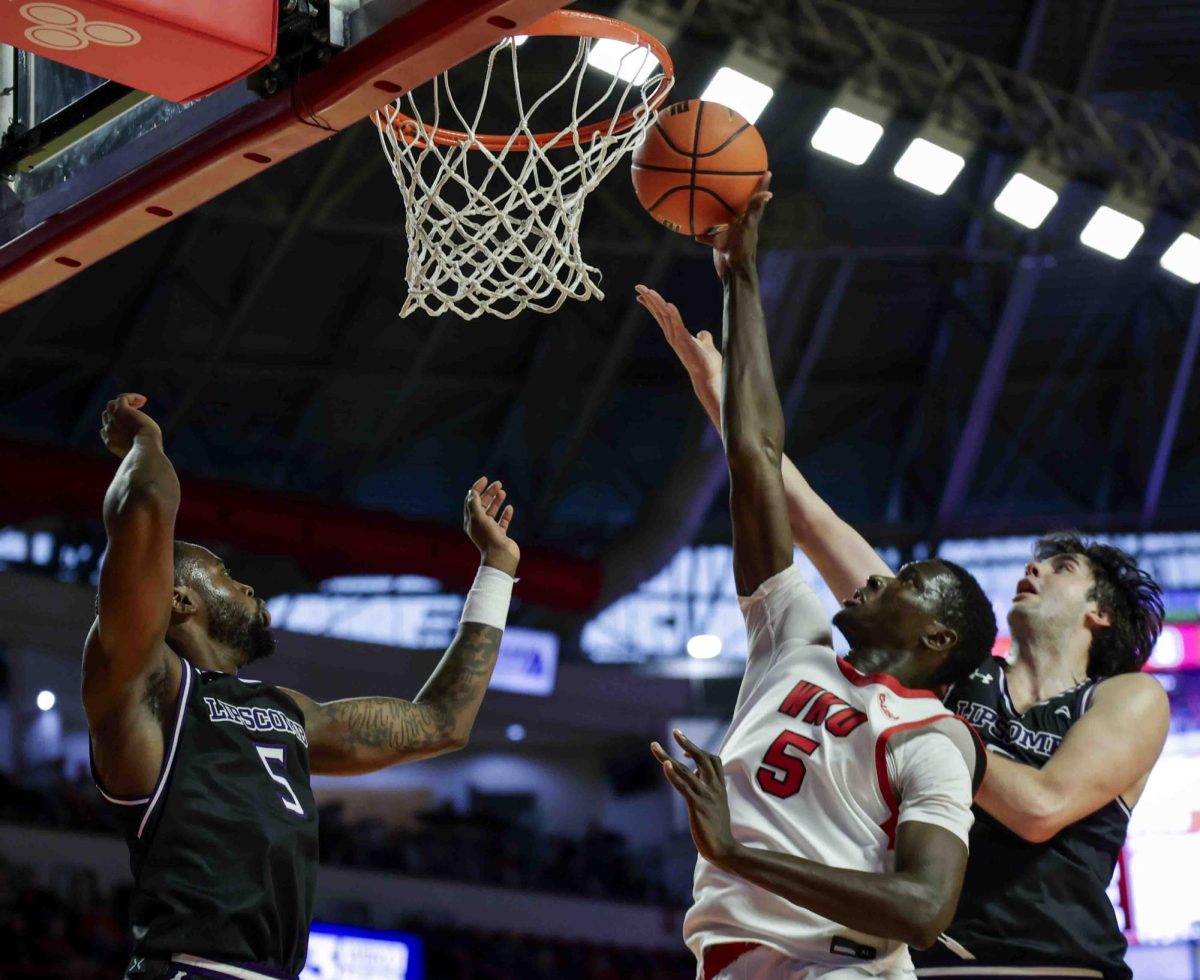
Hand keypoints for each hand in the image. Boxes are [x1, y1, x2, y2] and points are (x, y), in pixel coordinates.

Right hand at [100, 393, 161, 459]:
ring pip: (111, 404)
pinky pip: (122, 398)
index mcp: (111, 443)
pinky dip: (132, 397)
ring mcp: (113, 420)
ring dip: (124, 403)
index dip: (116, 424)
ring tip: (140, 404)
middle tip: (136, 413)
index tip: (131, 425)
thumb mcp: (140, 451)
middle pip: (107, 415)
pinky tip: (143, 400)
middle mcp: (108, 431)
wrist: (146, 450)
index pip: (105, 430)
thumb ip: (136, 446)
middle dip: (119, 413)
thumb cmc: (149, 453)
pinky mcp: (121, 411)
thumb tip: (145, 443)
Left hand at [463, 476, 518, 576]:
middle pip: (483, 504)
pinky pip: (502, 522)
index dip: (477, 488)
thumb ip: (475, 503)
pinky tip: (510, 507)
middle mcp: (479, 524)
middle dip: (489, 493)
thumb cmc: (488, 537)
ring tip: (503, 492)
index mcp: (471, 520)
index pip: (472, 500)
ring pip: (492, 512)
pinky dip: (506, 514)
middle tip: (498, 484)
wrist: (500, 556)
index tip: (485, 479)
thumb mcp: (478, 517)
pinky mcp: (500, 535)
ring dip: (497, 501)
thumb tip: (472, 492)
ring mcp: (490, 530)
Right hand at [635, 285, 722, 416]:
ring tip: (647, 291)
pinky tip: (668, 304)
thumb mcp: (705, 345)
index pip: (662, 316)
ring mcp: (677, 338)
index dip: (653, 304)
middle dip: (649, 299)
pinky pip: (677, 323)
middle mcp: (673, 335)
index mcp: (676, 334)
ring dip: (656, 302)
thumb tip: (703, 333)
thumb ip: (703, 338)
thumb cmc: (707, 364)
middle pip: (659, 313)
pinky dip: (672, 313)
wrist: (708, 377)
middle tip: (638, 287)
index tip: (643, 295)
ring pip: (664, 315)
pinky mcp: (684, 340)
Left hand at [651, 729, 737, 868]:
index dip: (698, 751)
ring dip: (667, 756)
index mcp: (719, 787)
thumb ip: (707, 788)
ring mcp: (706, 796)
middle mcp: (714, 788)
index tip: (683, 750)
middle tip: (674, 731)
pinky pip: (684, 786)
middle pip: (702, 758)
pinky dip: (673, 774)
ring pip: (686, 770)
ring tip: (654, 745)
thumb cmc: (718, 829)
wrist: (725, 850)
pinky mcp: (697, 806)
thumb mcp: (716, 804)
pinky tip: (665, 765)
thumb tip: (694, 773)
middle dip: (687, 743)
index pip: (713, 760)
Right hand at [695, 172, 772, 280]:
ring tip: (705, 197)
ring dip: (714, 210)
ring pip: (720, 218)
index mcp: (748, 218)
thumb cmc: (743, 248)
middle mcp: (738, 223)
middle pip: (738, 204)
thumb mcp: (748, 226)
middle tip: (733, 177)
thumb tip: (768, 194)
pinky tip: (690, 225)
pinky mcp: (718, 242)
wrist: (733, 271)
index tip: (766, 171)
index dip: (761, 185)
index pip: (756, 198)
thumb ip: (755, 210)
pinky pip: (707, 234)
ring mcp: (728, 232)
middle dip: (736, 193)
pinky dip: (700, 231)